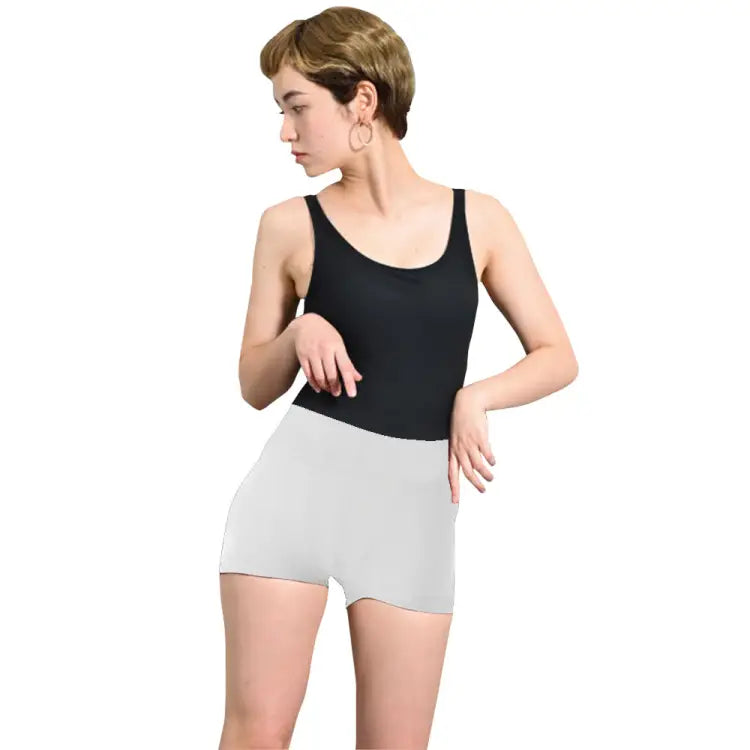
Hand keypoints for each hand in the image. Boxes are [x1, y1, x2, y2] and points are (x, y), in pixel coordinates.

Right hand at [290, 313, 362, 396]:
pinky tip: (318, 387)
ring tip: (329, 389)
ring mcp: (312, 353)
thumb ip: (347, 362)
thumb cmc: (325, 334)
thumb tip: (357, 377)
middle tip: (338, 393)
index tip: (352, 393)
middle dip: (335, 387)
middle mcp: (324, 350)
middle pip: (331, 374)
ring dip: (325, 386)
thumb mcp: (339, 344)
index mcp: (337, 346)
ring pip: (319, 376)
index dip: (349, 382)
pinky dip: (314, 383)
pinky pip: (308, 374)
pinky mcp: (302, 357)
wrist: (306, 323)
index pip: (345, 368)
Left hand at [448, 387, 495, 502]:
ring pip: (478, 465)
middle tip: (482, 490)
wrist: (467, 403)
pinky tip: (493, 462)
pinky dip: (490, 460)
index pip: (451, 473)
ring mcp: (470, 443)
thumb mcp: (457, 437)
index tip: (455, 501)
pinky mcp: (480, 437)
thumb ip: (462, 452)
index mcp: (453, 450)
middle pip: (467, 472)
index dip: (453, 488)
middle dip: (475, 484)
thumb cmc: (462, 421)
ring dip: (485, 474)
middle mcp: (460, 449)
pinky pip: (486, 453)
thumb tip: (471, 465)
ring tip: (490, 478)